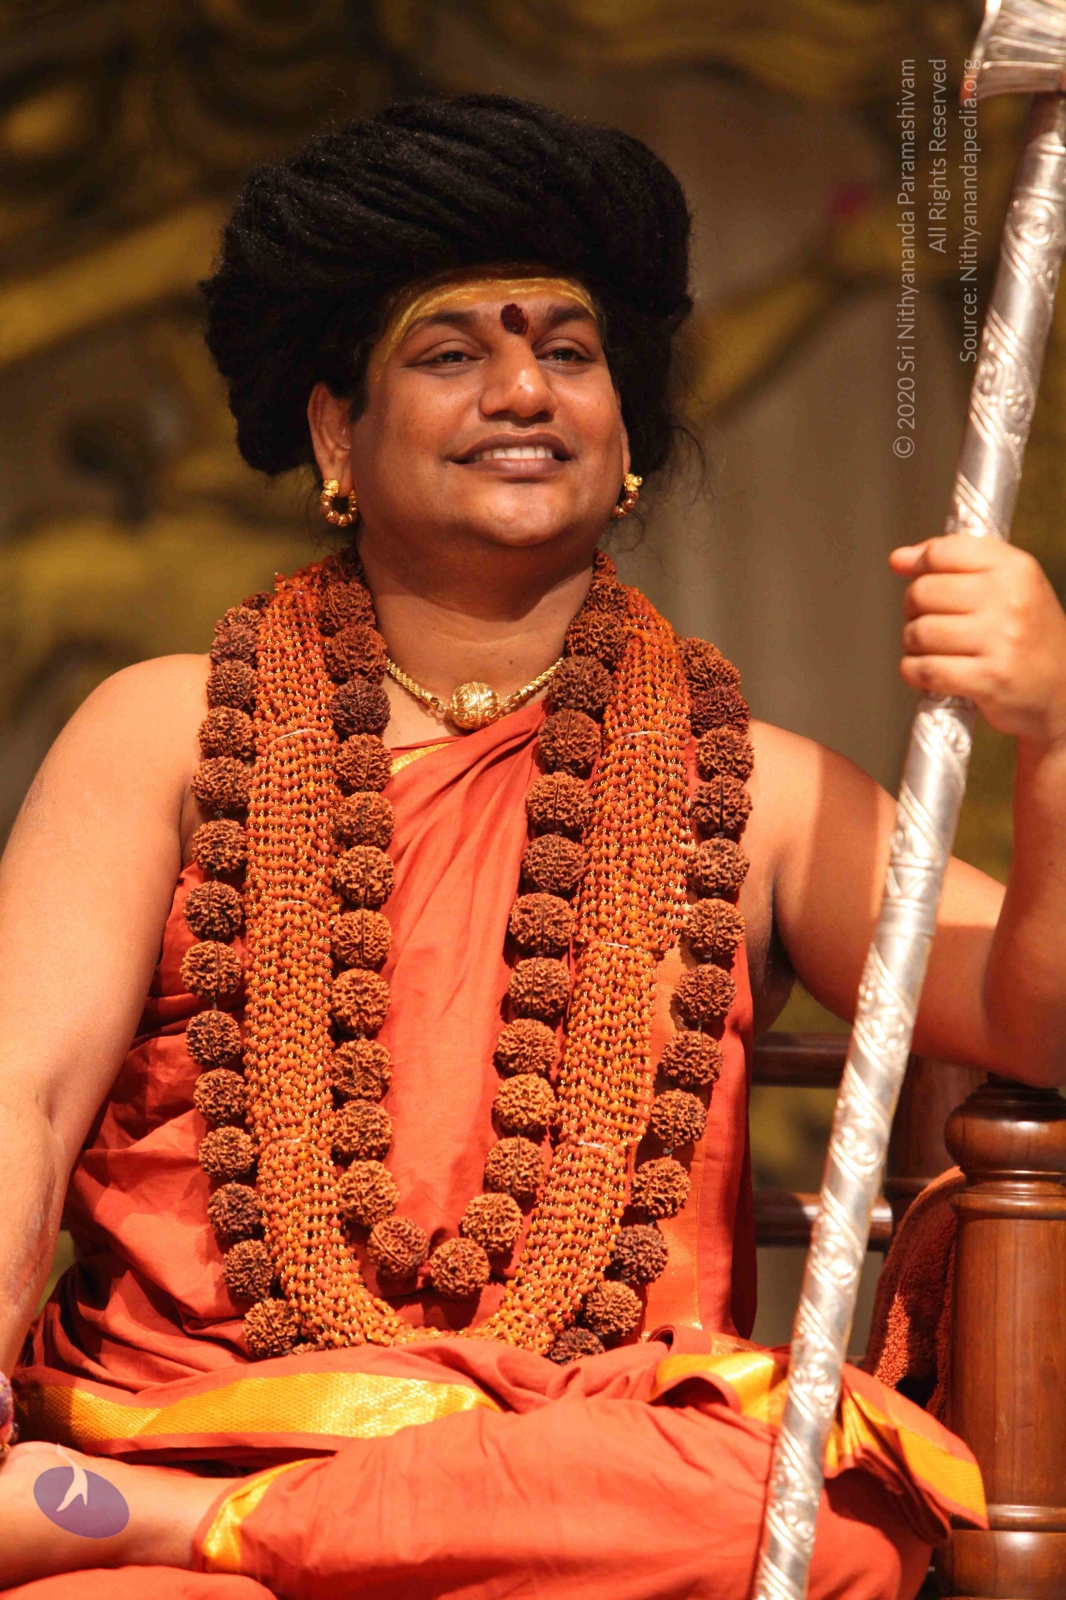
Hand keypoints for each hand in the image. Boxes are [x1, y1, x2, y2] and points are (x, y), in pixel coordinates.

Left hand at [890, 534, 1065, 744]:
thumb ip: (954, 563)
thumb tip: (898, 559)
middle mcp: (1010, 599)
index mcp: (1015, 568)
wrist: (1063, 691)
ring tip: (931, 650)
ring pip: (919, 632)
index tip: (923, 583)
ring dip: (913, 645)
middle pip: (922, 592)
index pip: (943, 552)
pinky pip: (926, 670)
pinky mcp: (990, 679)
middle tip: (930, 624)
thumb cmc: (1026, 635)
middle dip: (914, 611)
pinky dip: (914, 672)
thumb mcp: (1008, 586)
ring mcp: (1001, 640)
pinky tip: (925, 672)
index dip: (920, 568)